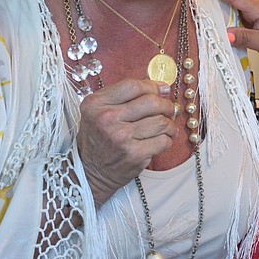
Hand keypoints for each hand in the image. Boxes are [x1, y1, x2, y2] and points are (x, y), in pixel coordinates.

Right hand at [76, 79, 176, 205]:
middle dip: (166, 105)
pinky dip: (168, 139)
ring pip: (161, 121)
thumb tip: (161, 86)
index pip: (133, 86)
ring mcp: (122, 137)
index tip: (162, 89)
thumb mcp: (99, 111)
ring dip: (169, 123)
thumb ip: (124, 96)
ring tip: (167, 126)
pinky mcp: (134, 154)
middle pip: (151, 101)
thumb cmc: (98, 139)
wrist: (89, 172)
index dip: (152, 86)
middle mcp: (107, 118)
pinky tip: (163, 139)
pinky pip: (163, 140)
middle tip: (169, 109)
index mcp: (96, 104)